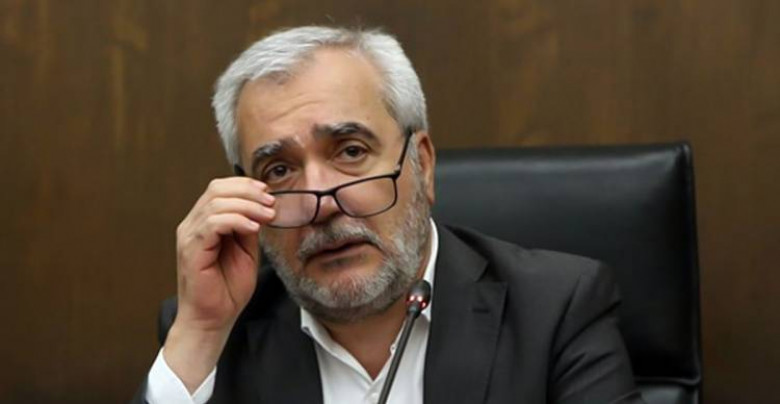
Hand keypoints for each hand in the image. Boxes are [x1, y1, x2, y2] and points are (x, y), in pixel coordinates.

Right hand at [163, 177, 274, 391]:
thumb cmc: (226, 290)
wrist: (212, 319)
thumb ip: (248, 228)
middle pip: (216, 190)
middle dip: (248, 192)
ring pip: (216, 203)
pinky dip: (236, 221)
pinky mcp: (191, 250)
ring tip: (266, 215)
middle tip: (270, 203)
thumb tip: (261, 208)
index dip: (244, 185)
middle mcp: (192, 225)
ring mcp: (189, 236)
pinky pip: (212, 224)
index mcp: (204, 223)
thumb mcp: (246, 251)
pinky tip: (253, 228)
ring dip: (246, 206)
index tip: (268, 193)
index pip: (219, 189)